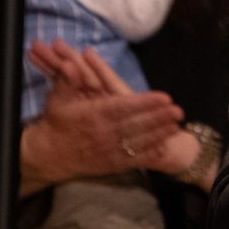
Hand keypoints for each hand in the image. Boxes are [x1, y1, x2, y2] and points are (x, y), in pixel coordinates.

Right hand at [21, 42, 184, 188]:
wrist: (49, 156)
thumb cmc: (58, 123)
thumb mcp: (59, 100)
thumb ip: (68, 81)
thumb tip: (72, 64)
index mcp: (95, 115)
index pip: (124, 108)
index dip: (145, 102)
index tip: (164, 97)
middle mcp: (104, 134)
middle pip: (136, 125)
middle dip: (158, 118)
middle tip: (178, 110)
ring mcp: (109, 151)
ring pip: (138, 143)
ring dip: (159, 134)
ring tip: (176, 125)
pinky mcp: (112, 164)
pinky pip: (133, 160)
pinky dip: (149, 154)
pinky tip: (164, 147)